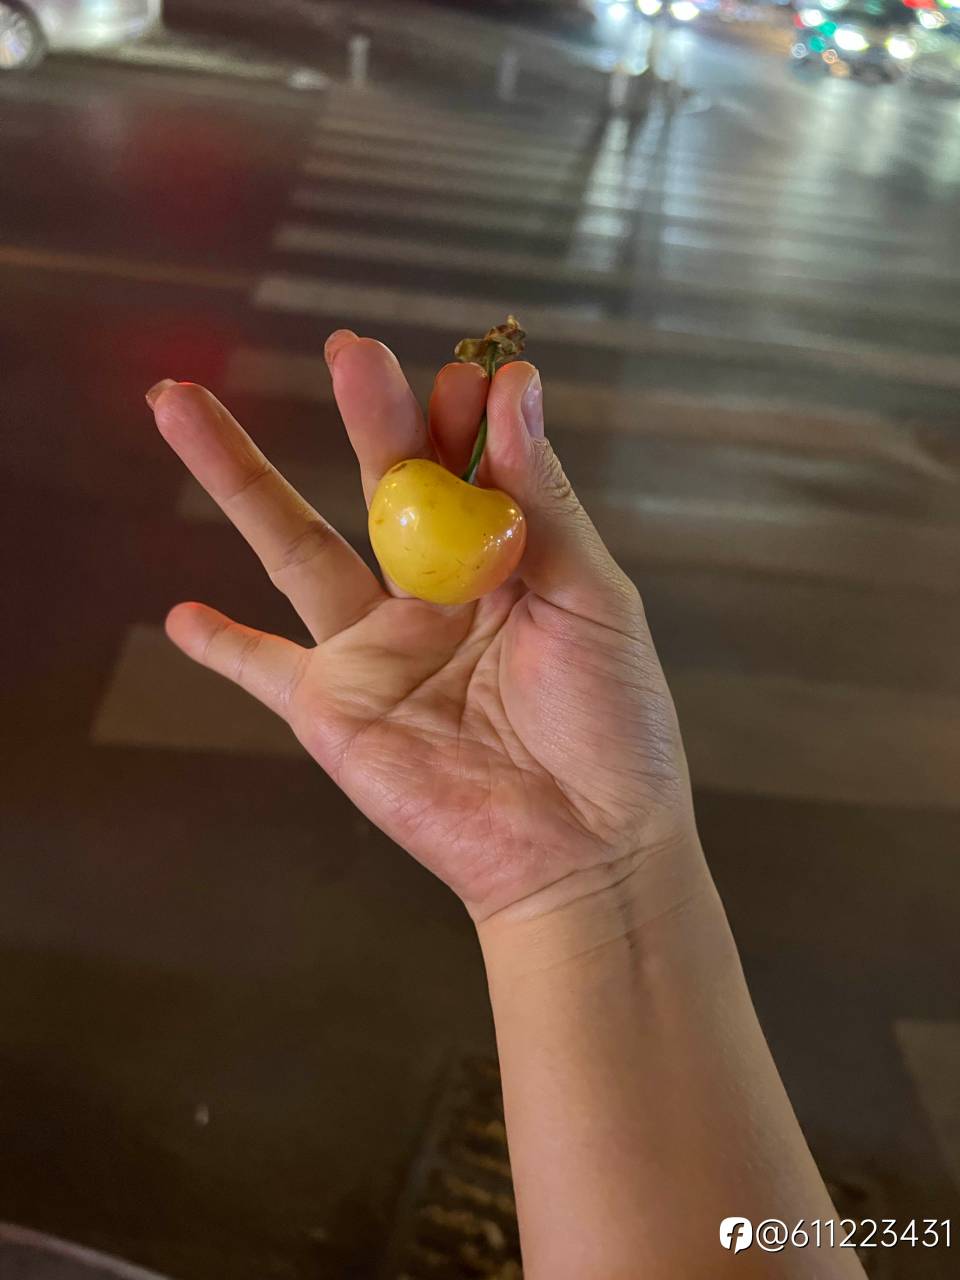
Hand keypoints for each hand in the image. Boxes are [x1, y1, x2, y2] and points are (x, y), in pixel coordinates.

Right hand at [148, 333, 695, 920]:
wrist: (585, 851)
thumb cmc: (611, 726)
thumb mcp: (593, 600)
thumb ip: (544, 501)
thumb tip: (513, 386)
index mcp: (507, 566)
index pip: (469, 469)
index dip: (461, 422)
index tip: (467, 380)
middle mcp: (433, 598)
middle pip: (384, 488)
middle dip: (366, 416)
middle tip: (352, 349)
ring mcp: (377, 651)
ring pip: (293, 549)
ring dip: (237, 477)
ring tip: (179, 404)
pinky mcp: (333, 710)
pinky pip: (263, 671)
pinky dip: (221, 649)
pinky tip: (179, 617)